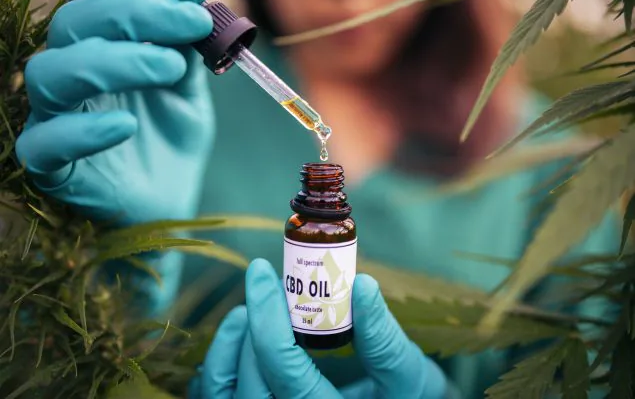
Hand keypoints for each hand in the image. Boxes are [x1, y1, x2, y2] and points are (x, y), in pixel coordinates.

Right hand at [15, 0, 214, 225]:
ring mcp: (55, 119)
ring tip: (171, 67)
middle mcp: (70, 74)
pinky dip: (83, 131)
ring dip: (114, 61)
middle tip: (193, 23)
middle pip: (74, 22)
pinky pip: (45, 144)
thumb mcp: (189, 89)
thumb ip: (187, 51)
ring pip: (51, 73)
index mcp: (98, 47)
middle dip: (138, 12)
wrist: (171, 201)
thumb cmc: (172, 141)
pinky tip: (126, 126)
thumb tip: (196, 7)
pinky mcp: (53, 167)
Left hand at [190, 259, 450, 398]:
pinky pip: (221, 397)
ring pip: (224, 395)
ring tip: (245, 311)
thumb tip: (361, 284)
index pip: (285, 373)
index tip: (262, 273)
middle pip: (248, 386)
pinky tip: (238, 335)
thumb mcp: (407, 374)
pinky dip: (220, 366)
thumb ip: (384, 337)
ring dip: (227, 348)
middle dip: (249, 330)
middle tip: (260, 285)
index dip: (269, 318)